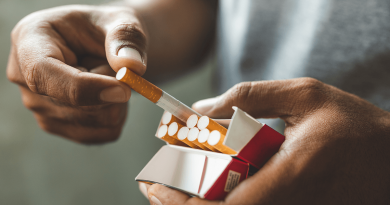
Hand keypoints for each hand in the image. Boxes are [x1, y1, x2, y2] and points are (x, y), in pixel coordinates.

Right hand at [7, 5, 147, 143]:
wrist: (106, 45)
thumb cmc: (106, 28)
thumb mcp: (120, 21)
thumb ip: (125, 38)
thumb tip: (131, 66)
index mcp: (30, 41)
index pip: (44, 74)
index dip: (84, 88)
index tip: (124, 90)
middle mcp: (26, 78)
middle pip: (74, 105)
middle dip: (111, 88)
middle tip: (116, 64)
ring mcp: (39, 106)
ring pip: (95, 122)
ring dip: (117, 101)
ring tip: (108, 75)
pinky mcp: (59, 125)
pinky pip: (104, 133)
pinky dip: (119, 115)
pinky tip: (110, 94)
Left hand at [144, 78, 389, 203]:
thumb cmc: (354, 126)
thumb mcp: (305, 96)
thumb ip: (251, 96)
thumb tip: (201, 108)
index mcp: (290, 176)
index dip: (179, 202)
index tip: (153, 184)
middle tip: (155, 184)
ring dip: (196, 204)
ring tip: (174, 182)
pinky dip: (220, 202)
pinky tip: (210, 185)